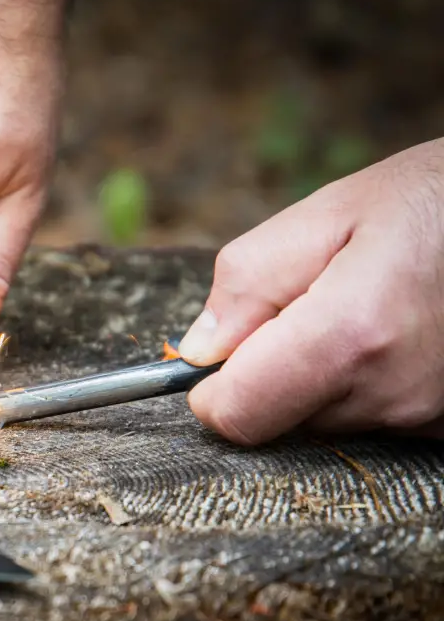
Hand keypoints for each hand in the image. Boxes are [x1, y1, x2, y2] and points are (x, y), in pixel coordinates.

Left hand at [178, 138, 443, 442]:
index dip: (213, 388)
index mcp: (349, 336)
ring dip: (322, 374)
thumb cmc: (433, 201)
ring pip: (325, 419)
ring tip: (369, 307)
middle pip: (279, 418)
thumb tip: (198, 350)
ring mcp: (427, 417)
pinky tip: (400, 332)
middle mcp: (391, 393)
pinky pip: (374, 418)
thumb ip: (247, 284)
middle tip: (312, 304)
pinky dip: (367, 383)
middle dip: (271, 369)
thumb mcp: (327, 214)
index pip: (238, 415)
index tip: (224, 352)